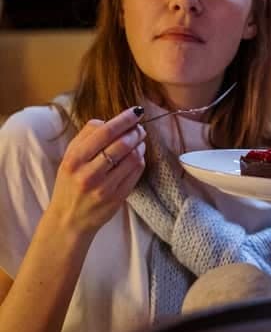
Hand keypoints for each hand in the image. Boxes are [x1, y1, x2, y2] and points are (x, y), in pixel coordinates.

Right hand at [46, 107, 146, 235]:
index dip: (124, 119)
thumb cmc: (69, 184)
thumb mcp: (69, 159)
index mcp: (74, 159)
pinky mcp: (118, 197)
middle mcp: (88, 173)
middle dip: (135, 131)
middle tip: (139, 128)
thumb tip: (110, 120)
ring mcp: (105, 187)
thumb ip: (86, 138)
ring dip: (140, 145)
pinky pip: (136, 172)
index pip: (104, 132)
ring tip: (139, 141)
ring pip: (132, 157)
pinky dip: (140, 159)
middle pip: (121, 143)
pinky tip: (137, 155)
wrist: (69, 219)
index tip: (136, 112)